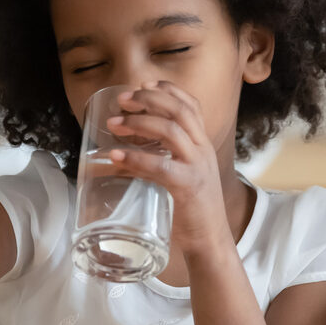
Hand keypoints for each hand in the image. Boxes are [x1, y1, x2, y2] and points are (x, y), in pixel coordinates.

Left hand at [105, 81, 228, 248]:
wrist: (211, 240)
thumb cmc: (191, 210)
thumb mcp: (179, 177)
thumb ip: (156, 162)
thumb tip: (118, 157)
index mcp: (202, 145)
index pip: (191, 106)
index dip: (168, 90)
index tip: (144, 84)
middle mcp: (203, 150)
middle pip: (180, 111)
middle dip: (149, 99)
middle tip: (123, 100)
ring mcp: (197, 167)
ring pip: (171, 131)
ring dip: (139, 123)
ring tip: (114, 124)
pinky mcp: (188, 186)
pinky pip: (161, 166)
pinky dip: (135, 158)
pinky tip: (115, 156)